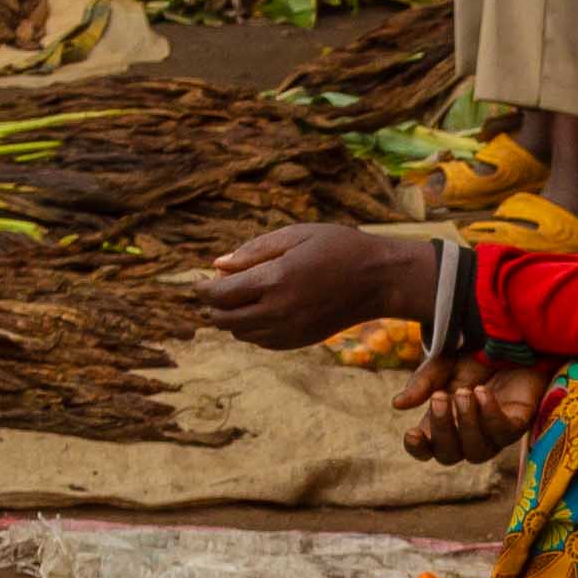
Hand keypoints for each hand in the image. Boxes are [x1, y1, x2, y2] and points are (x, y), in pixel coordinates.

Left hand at [197, 221, 403, 348]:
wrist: (377, 280)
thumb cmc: (337, 248)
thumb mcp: (295, 236)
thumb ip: (253, 251)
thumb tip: (217, 266)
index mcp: (274, 280)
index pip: (219, 294)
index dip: (202, 289)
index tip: (199, 282)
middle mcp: (278, 311)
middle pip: (223, 319)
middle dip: (213, 305)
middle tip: (218, 288)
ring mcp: (288, 331)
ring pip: (240, 333)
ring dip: (232, 317)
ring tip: (243, 296)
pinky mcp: (298, 341)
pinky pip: (260, 341)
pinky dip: (252, 328)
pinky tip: (263, 309)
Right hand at [398, 349, 550, 462]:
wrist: (512, 340)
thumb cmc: (475, 357)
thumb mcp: (443, 365)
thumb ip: (422, 383)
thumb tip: (397, 404)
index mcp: (444, 424)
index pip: (427, 451)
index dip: (417, 449)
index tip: (411, 433)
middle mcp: (468, 435)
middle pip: (449, 455)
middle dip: (443, 428)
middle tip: (440, 396)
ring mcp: (494, 434)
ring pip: (477, 452)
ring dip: (467, 423)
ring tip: (466, 391)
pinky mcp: (518, 424)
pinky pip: (503, 433)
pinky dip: (490, 414)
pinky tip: (483, 393)